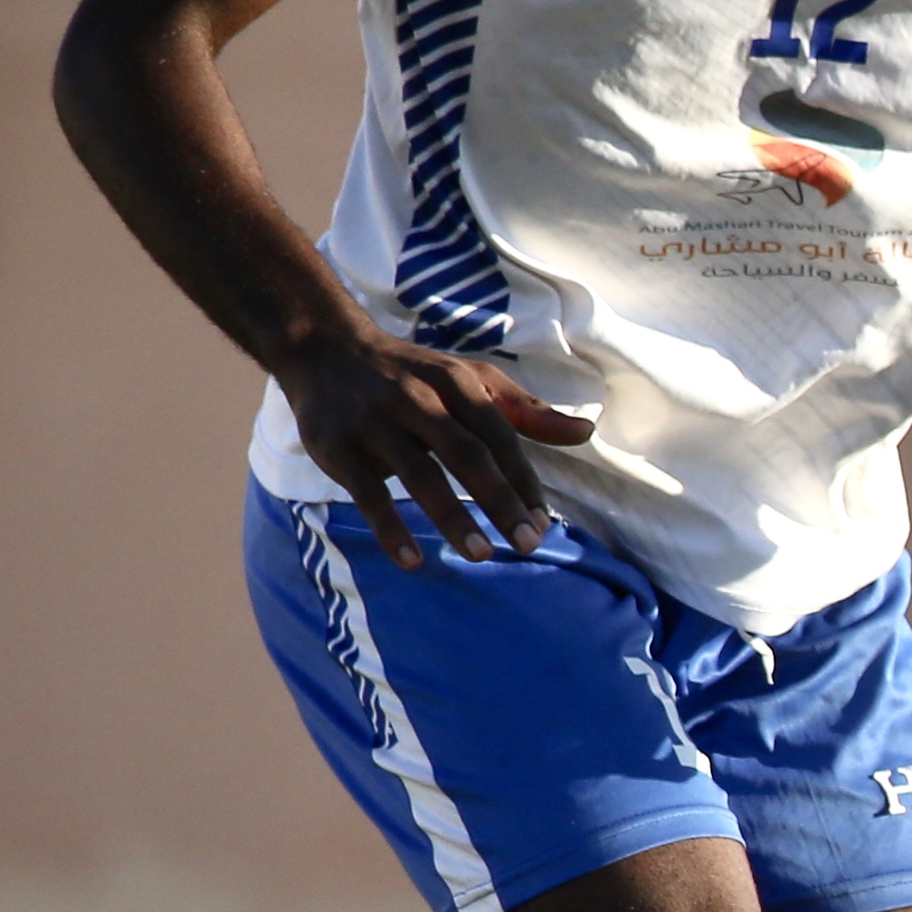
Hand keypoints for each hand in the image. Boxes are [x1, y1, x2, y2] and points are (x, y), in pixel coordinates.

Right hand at [277, 332, 591, 566]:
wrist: (325, 349)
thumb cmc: (415, 374)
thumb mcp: (471, 380)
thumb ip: (526, 412)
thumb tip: (586, 433)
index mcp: (456, 383)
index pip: (499, 436)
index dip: (523, 480)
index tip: (543, 522)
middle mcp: (417, 399)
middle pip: (466, 453)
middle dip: (499, 500)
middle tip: (528, 544)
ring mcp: (375, 423)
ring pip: (419, 473)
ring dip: (451, 516)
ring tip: (481, 555)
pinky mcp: (337, 447)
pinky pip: (367, 493)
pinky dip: (389, 529)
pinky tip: (412, 562)